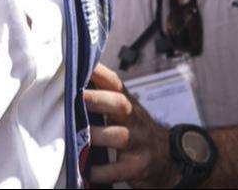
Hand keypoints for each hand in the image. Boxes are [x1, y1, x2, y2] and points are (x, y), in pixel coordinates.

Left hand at [85, 64, 178, 188]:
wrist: (165, 157)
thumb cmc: (135, 130)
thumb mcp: (125, 111)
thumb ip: (104, 97)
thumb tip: (72, 82)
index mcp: (128, 104)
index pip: (115, 83)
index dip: (100, 73)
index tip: (82, 67)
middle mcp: (134, 120)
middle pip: (120, 104)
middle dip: (97, 99)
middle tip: (74, 98)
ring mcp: (138, 143)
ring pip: (119, 136)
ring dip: (96, 136)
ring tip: (76, 137)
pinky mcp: (136, 166)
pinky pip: (117, 169)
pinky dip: (100, 170)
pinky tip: (87, 170)